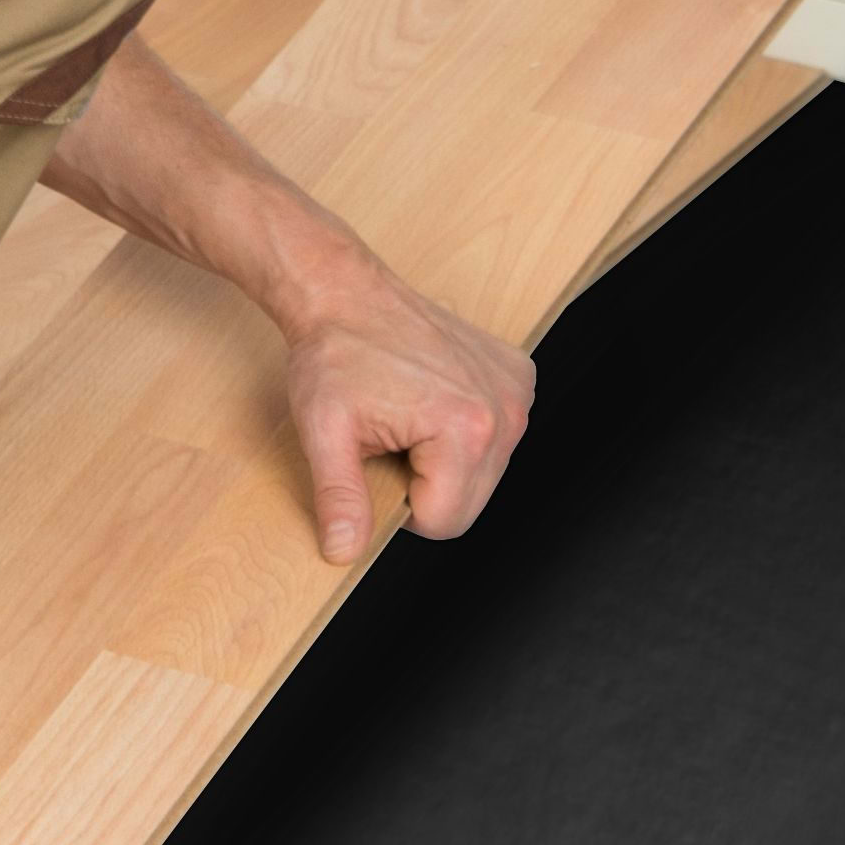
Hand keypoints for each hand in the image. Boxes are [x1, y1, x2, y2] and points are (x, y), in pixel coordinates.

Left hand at [278, 248, 533, 565]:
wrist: (346, 293)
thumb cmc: (335, 354)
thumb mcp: (325, 434)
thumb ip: (339, 498)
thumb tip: (343, 551)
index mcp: (465, 430)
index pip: (444, 523)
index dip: (401, 509)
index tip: (377, 465)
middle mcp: (505, 412)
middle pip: (470, 503)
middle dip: (425, 486)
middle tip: (391, 442)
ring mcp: (517, 391)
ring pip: (486, 473)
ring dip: (446, 462)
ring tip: (410, 420)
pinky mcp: (519, 376)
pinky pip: (498, 436)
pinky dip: (465, 432)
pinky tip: (433, 401)